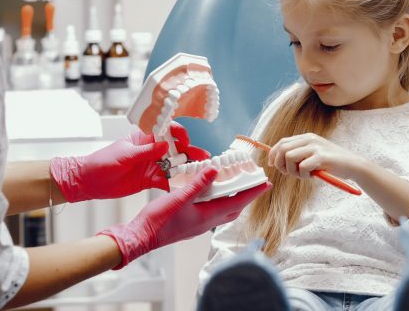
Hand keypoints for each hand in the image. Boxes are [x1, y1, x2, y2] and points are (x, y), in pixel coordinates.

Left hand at [50, 122, 210, 202]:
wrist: (89, 182)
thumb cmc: (102, 162)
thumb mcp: (124, 155)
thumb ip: (146, 151)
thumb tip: (165, 144)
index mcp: (143, 138)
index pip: (165, 130)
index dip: (178, 133)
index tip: (185, 140)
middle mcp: (151, 150)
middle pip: (175, 149)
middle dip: (189, 152)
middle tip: (203, 157)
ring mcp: (151, 165)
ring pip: (174, 165)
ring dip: (187, 167)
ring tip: (202, 171)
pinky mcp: (150, 180)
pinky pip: (167, 180)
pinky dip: (177, 183)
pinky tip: (187, 186)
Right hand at [98, 167, 270, 268]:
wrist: (141, 237)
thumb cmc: (158, 221)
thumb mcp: (179, 198)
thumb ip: (198, 184)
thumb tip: (215, 171)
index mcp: (207, 216)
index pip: (237, 202)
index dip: (252, 193)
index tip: (266, 184)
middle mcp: (206, 222)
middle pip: (234, 208)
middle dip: (246, 196)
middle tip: (255, 183)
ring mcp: (199, 224)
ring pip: (223, 210)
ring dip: (233, 198)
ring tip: (237, 185)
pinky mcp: (191, 224)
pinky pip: (212, 211)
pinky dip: (218, 201)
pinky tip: (211, 193)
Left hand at [268, 133, 364, 180]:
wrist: (353, 165)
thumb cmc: (331, 163)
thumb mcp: (313, 155)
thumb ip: (298, 155)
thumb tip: (276, 161)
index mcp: (306, 137)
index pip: (282, 142)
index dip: (273, 154)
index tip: (272, 165)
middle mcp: (309, 139)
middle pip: (282, 149)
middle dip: (280, 164)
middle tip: (289, 173)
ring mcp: (315, 147)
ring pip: (289, 157)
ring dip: (292, 171)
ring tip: (304, 175)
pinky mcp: (321, 157)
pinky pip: (302, 167)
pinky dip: (303, 174)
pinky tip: (313, 175)